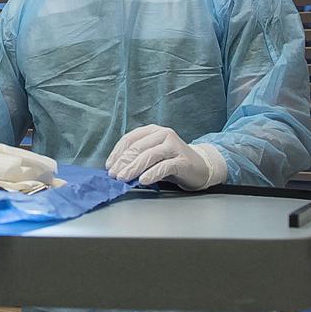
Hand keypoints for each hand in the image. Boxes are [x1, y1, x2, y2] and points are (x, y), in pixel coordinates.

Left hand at [105, 125, 226, 189]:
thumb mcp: (152, 156)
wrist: (201, 167)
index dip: (117, 153)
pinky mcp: (182, 160)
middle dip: (123, 163)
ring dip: (134, 168)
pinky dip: (151, 174)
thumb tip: (116, 168)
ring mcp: (174, 146)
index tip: (109, 166)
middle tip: (114, 175)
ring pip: (149, 156)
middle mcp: (163, 134)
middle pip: (138, 148)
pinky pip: (164, 166)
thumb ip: (137, 158)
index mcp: (153, 131)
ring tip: (123, 178)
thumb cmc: (172, 162)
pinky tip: (142, 181)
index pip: (130, 139)